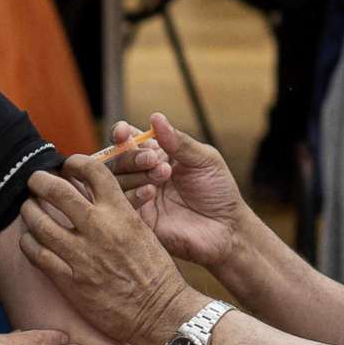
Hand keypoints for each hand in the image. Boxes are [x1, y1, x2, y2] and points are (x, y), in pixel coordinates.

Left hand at [18, 153, 203, 344]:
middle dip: (40, 181)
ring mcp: (82, 255)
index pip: (93, 170)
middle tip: (35, 182)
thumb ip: (118, 210)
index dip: (74, 162)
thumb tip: (92, 194)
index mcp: (121, 212)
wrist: (160, 312)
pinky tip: (31, 241)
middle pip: (56, 190)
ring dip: (29, 211)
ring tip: (30, 209)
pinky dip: (29, 242)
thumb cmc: (155, 272)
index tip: (67, 166)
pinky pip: (36, 253)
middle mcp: (100, 228)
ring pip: (39, 221)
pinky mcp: (70, 281)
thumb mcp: (142, 231)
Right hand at [108, 113, 249, 272]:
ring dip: (134, 174)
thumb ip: (179, 141)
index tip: (123, 132)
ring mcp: (139, 197)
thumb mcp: (204, 159)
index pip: (129, 140)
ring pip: (116, 181)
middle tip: (152, 159)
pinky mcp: (139, 220)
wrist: (227, 227)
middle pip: (119, 159)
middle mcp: (143, 174)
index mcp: (157, 155)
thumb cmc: (218, 191)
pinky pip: (123, 205)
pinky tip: (151, 193)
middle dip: (132, 155)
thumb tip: (156, 117)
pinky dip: (133, 195)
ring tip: (162, 174)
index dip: (121, 134)